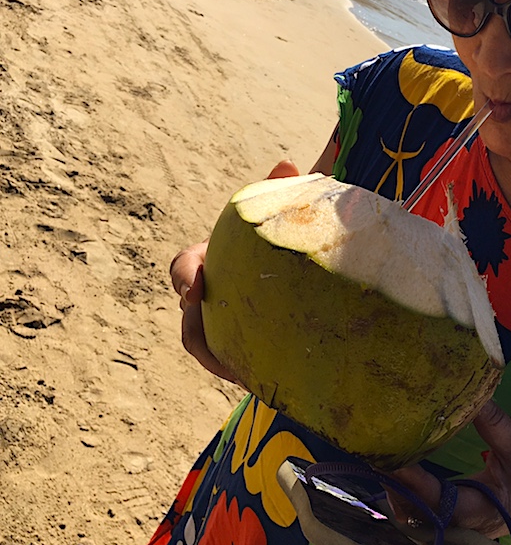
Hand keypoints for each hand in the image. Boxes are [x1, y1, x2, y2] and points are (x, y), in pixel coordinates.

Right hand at [171, 159, 300, 383]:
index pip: (184, 266)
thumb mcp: (280, 215)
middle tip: (221, 347)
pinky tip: (259, 381)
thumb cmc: (280, 239)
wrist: (293, 268)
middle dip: (193, 327)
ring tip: (238, 372)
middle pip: (187, 318)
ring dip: (215, 359)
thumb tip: (290, 163)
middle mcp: (209, 294)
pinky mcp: (238, 345)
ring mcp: (220, 322)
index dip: (183, 275)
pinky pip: (230, 363)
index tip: (193, 288)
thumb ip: (280, 189)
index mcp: (211, 260)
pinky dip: (237, 372)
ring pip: (203, 346)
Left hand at [388, 401, 510, 537]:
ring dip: (396, 491)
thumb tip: (470, 390)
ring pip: (416, 518)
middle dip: (396, 488)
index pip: (441, 501)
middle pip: (419, 516)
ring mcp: (458, 528)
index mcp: (486, 509)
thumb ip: (493, 422)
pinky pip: (421, 513)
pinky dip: (405, 494)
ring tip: (381, 456)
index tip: (394, 458)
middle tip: (378, 452)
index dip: (414, 483)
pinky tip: (396, 469)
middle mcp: (466, 525)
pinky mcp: (453, 523)